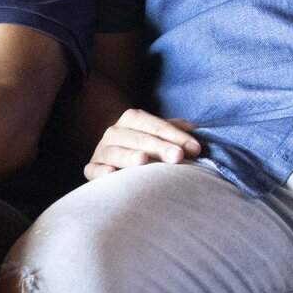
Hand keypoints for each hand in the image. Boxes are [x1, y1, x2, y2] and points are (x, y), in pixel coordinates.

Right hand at [85, 109, 200, 180]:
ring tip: (143, 161)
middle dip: (159, 147)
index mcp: (133, 119)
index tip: (196, 149)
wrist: (119, 155)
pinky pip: (93, 169)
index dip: (176, 136)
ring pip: (115, 151)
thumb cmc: (149, 146)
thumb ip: (179, 131)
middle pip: (137, 138)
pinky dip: (100, 171)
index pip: (155, 125)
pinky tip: (111, 174)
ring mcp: (102, 150)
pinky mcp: (92, 168)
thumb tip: (199, 134)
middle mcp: (115, 132)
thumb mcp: (163, 134)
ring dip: (129, 156)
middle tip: (177, 156)